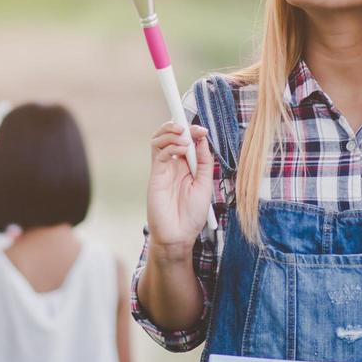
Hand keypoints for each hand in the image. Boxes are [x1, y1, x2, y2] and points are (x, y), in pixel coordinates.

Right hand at [146, 121, 213, 256]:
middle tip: (190, 128)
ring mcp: (163, 168)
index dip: (193, 131)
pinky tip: (180, 149)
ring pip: (159, 139)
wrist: (178, 235)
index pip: (187, 141)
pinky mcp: (155, 174)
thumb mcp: (206, 184)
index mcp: (187, 166)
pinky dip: (169, 145)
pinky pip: (158, 153)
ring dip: (170, 132)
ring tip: (183, 136)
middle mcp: (174, 164)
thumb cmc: (192, 214)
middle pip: (170, 135)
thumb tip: (202, 139)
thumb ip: (204, 161)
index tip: (203, 130)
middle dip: (179, 126)